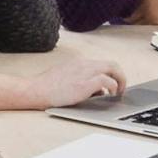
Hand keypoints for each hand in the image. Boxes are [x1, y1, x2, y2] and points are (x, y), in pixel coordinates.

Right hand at [0, 42, 142, 111]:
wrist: (36, 90)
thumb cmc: (47, 87)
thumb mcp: (65, 77)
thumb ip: (80, 79)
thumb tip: (95, 90)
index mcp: (79, 62)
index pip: (102, 64)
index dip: (111, 74)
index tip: (113, 84)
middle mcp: (84, 64)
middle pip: (111, 64)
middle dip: (120, 76)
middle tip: (120, 88)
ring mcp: (85, 72)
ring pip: (112, 69)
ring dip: (119, 81)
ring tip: (118, 92)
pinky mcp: (85, 83)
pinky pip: (107, 81)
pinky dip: (113, 87)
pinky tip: (110, 95)